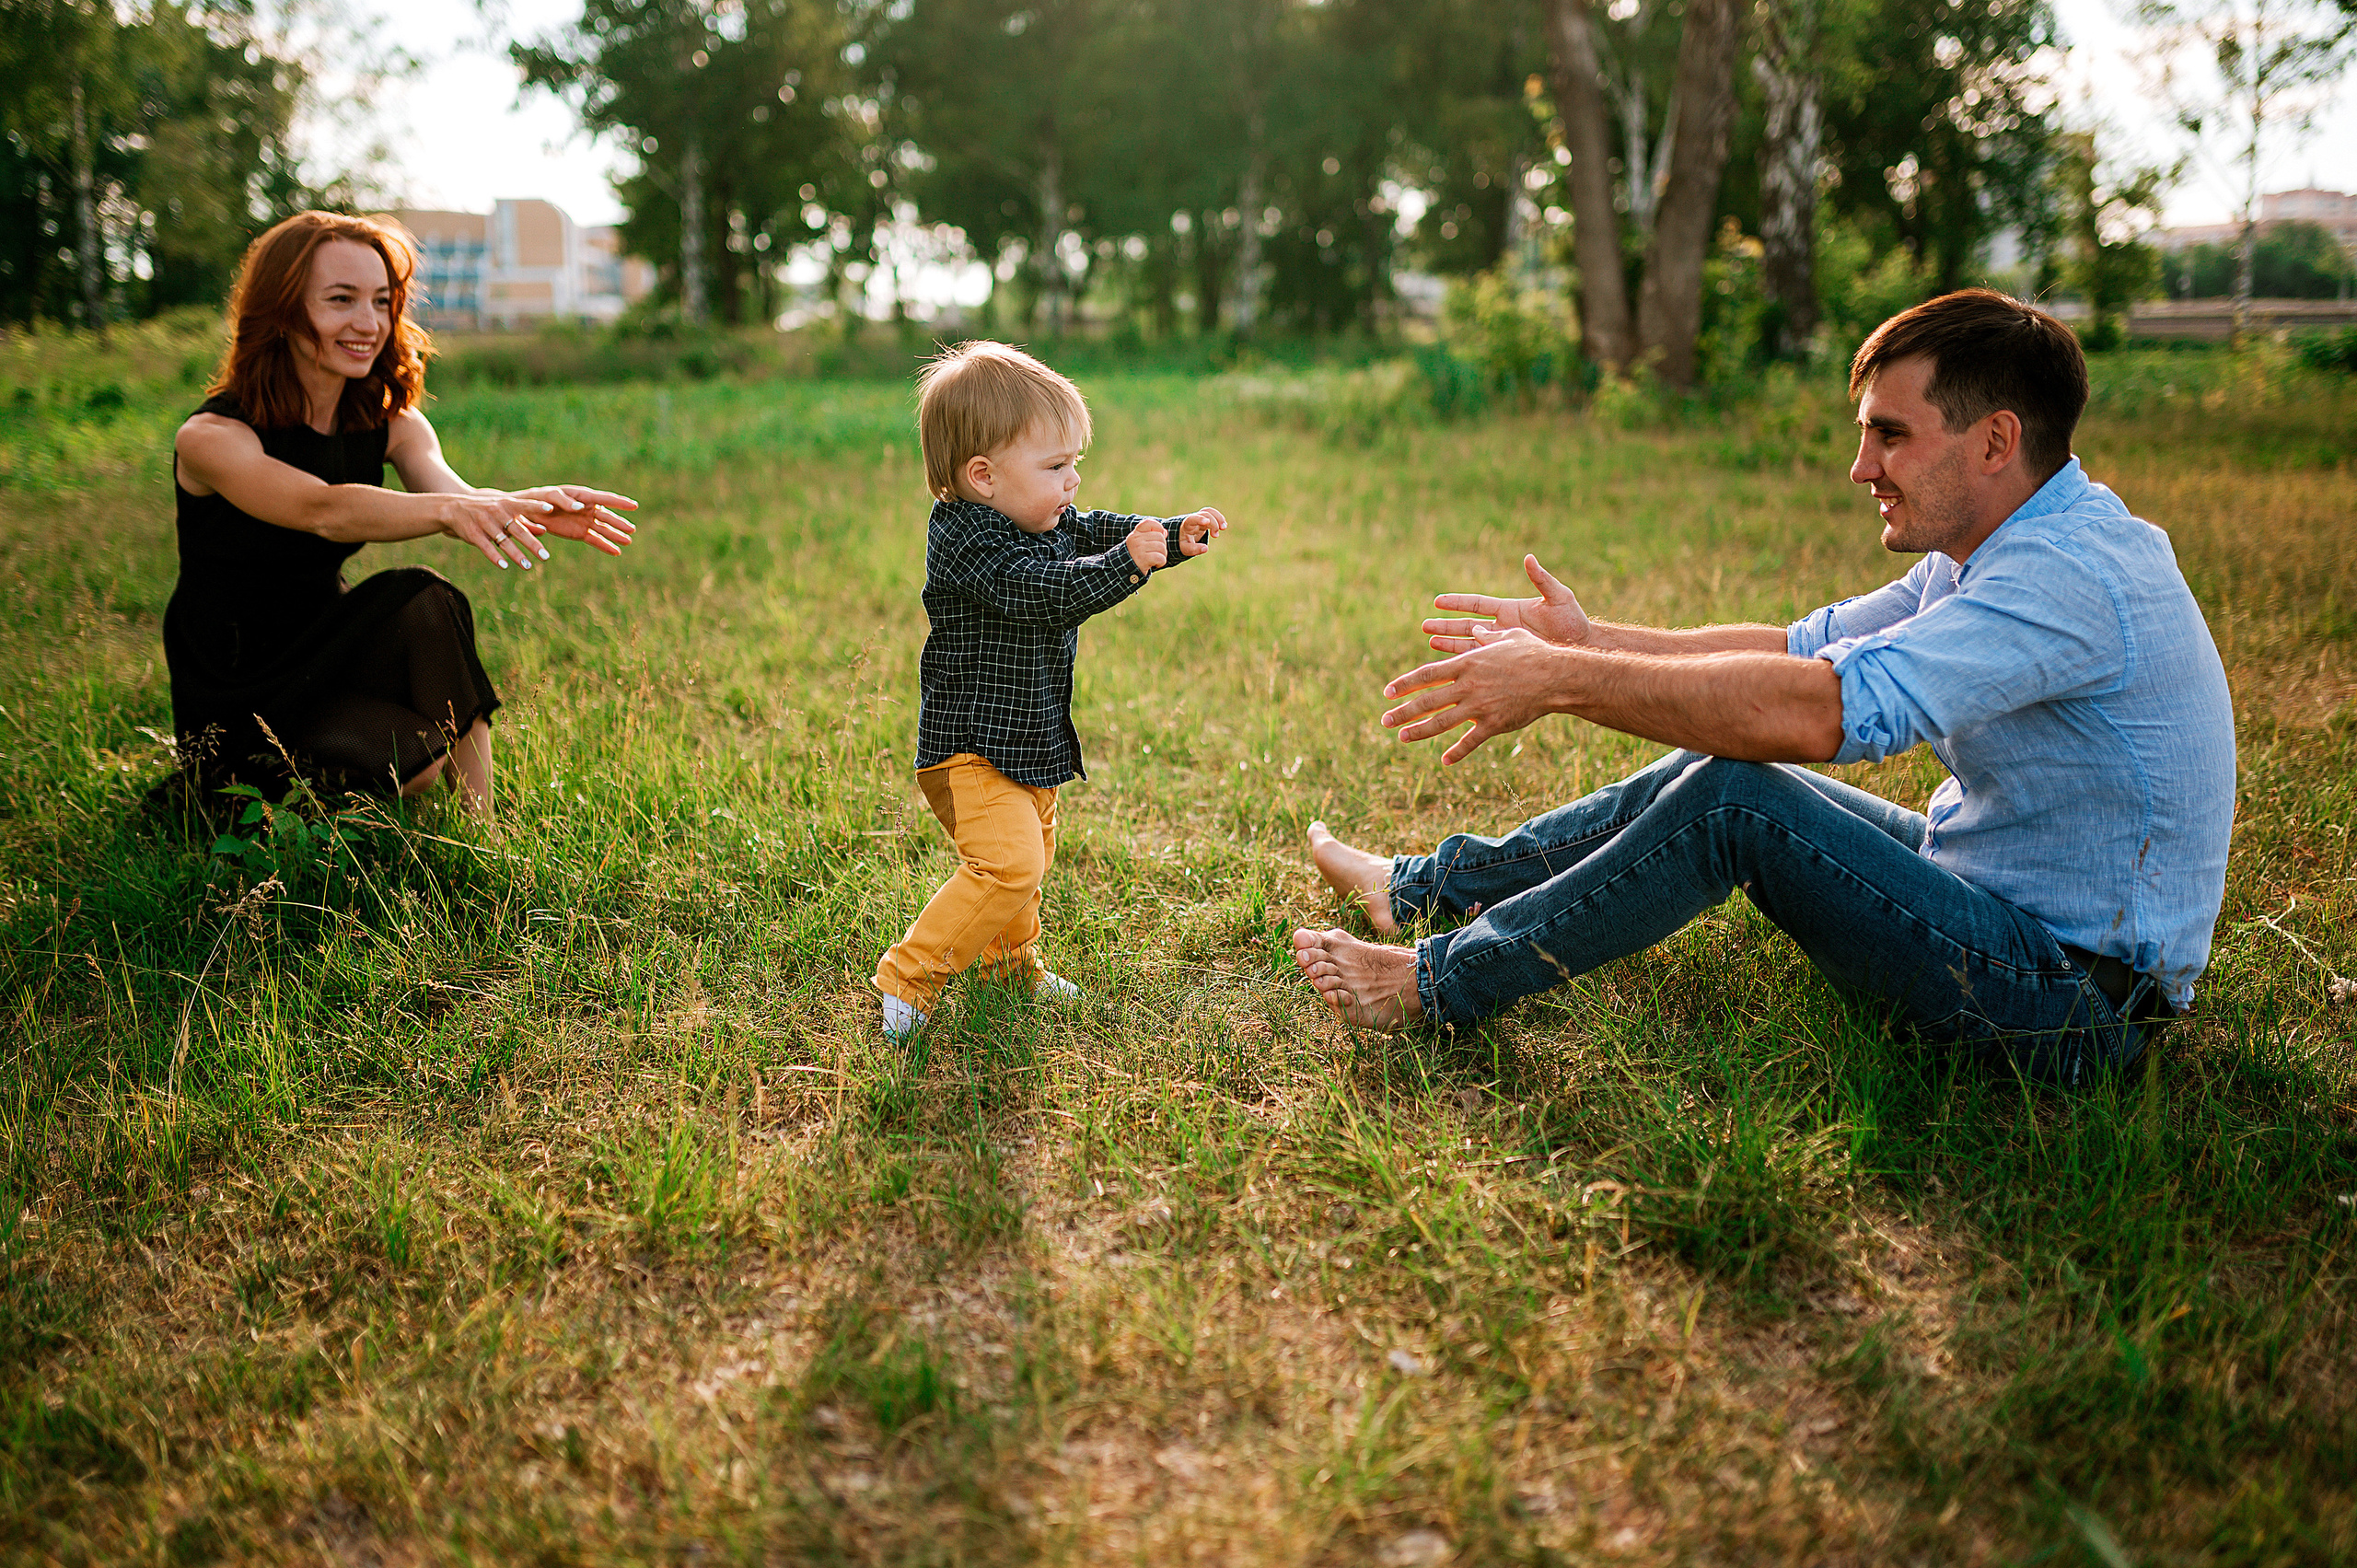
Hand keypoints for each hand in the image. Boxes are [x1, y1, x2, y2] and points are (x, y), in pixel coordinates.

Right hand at [441, 493, 557, 569]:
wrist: (453, 508)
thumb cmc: (486, 511)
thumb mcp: (504, 512)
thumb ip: (525, 521)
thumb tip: (545, 530)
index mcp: (506, 504)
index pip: (524, 505)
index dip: (536, 506)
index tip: (551, 509)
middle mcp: (496, 512)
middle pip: (517, 529)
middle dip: (532, 544)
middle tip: (546, 557)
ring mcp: (484, 522)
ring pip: (503, 540)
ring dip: (516, 555)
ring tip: (528, 567)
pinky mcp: (472, 533)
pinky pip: (485, 546)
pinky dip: (495, 556)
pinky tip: (504, 566)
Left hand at [509, 484, 639, 555]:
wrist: (527, 512)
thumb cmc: (538, 499)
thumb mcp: (549, 496)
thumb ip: (564, 501)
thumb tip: (579, 507)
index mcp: (582, 496)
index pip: (604, 499)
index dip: (620, 502)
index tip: (634, 506)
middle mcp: (587, 508)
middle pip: (607, 516)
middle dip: (619, 523)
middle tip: (632, 530)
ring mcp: (584, 521)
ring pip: (604, 529)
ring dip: (616, 535)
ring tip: (628, 542)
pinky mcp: (579, 533)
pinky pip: (595, 540)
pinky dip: (605, 546)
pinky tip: (616, 552)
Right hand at [1124, 514, 1168, 572]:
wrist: (1125, 571)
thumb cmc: (1136, 557)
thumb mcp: (1142, 544)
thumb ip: (1152, 536)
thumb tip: (1164, 532)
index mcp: (1136, 533)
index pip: (1148, 522)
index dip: (1158, 527)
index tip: (1159, 535)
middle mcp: (1136, 539)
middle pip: (1160, 537)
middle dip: (1162, 547)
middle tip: (1156, 553)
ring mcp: (1139, 548)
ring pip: (1161, 547)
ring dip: (1162, 555)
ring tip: (1156, 559)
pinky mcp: (1143, 559)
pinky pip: (1160, 558)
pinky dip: (1161, 563)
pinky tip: (1155, 564)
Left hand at [1177, 505, 1228, 555]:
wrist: (1182, 537)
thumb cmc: (1183, 543)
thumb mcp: (1185, 549)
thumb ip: (1194, 549)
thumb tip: (1206, 548)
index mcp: (1187, 525)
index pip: (1193, 518)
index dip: (1200, 519)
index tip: (1207, 522)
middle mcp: (1194, 518)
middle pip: (1205, 514)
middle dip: (1213, 523)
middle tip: (1216, 536)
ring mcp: (1200, 517)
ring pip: (1210, 511)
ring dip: (1218, 518)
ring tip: (1224, 528)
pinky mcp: (1205, 519)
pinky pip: (1213, 514)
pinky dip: (1219, 518)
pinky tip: (1224, 526)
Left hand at [1382, 624, 1569, 764]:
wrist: (1556, 676)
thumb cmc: (1534, 653)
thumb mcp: (1509, 636)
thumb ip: (1488, 635)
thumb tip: (1477, 628)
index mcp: (1467, 664)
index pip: (1426, 675)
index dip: (1405, 684)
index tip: (1387, 692)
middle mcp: (1468, 685)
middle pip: (1427, 700)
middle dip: (1403, 711)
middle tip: (1384, 720)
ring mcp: (1480, 706)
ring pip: (1442, 722)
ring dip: (1419, 731)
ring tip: (1402, 737)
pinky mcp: (1494, 724)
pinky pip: (1471, 741)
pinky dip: (1457, 752)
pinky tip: (1444, 760)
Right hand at [1424, 554, 1591, 650]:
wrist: (1583, 647)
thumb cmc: (1573, 621)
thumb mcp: (1559, 598)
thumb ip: (1541, 580)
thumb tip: (1529, 558)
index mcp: (1510, 609)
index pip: (1477, 604)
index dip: (1457, 602)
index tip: (1437, 601)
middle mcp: (1503, 626)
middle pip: (1467, 625)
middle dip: (1446, 625)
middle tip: (1424, 626)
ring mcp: (1504, 645)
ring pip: (1470, 644)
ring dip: (1450, 644)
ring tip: (1430, 642)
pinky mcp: (1508, 661)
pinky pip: (1483, 662)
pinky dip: (1467, 663)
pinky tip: (1450, 666)